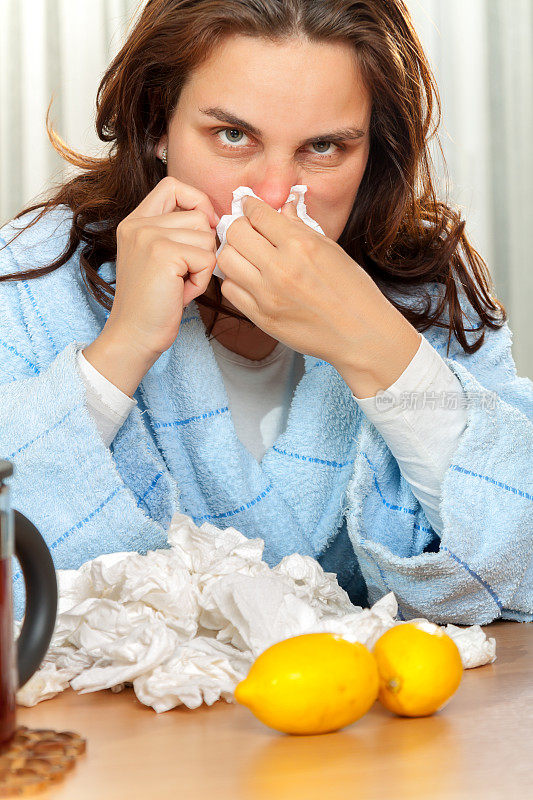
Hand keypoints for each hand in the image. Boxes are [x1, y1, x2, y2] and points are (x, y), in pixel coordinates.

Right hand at [105, 176, 218, 360]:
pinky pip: (208, 258)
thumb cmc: (153, 304)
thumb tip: (217, 219)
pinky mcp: (163, 254)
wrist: (134, 336)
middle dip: (202, 248)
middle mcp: (138, 224)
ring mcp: (149, 236)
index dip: (197, 202)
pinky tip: (181, 293)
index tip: (202, 228)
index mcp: (135, 221)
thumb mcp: (159, 259)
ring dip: (202, 267)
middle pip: (199, 215)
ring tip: (179, 284)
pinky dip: (202, 281)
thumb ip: (177, 233)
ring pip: (207, 238)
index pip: (173, 186)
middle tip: (182, 275)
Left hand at [217, 194, 403, 373]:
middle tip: (248, 232)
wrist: (360, 334)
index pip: (258, 214)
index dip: (251, 206)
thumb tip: (283, 207)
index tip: (250, 207)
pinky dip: (234, 280)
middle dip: (238, 227)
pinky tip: (249, 280)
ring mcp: (267, 295)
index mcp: (301, 245)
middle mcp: (280, 268)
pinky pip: (229, 290)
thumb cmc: (352, 291)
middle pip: (235, 233)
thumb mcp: (331, 250)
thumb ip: (301, 227)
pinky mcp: (261, 317)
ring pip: (225, 260)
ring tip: (246, 256)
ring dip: (232, 253)